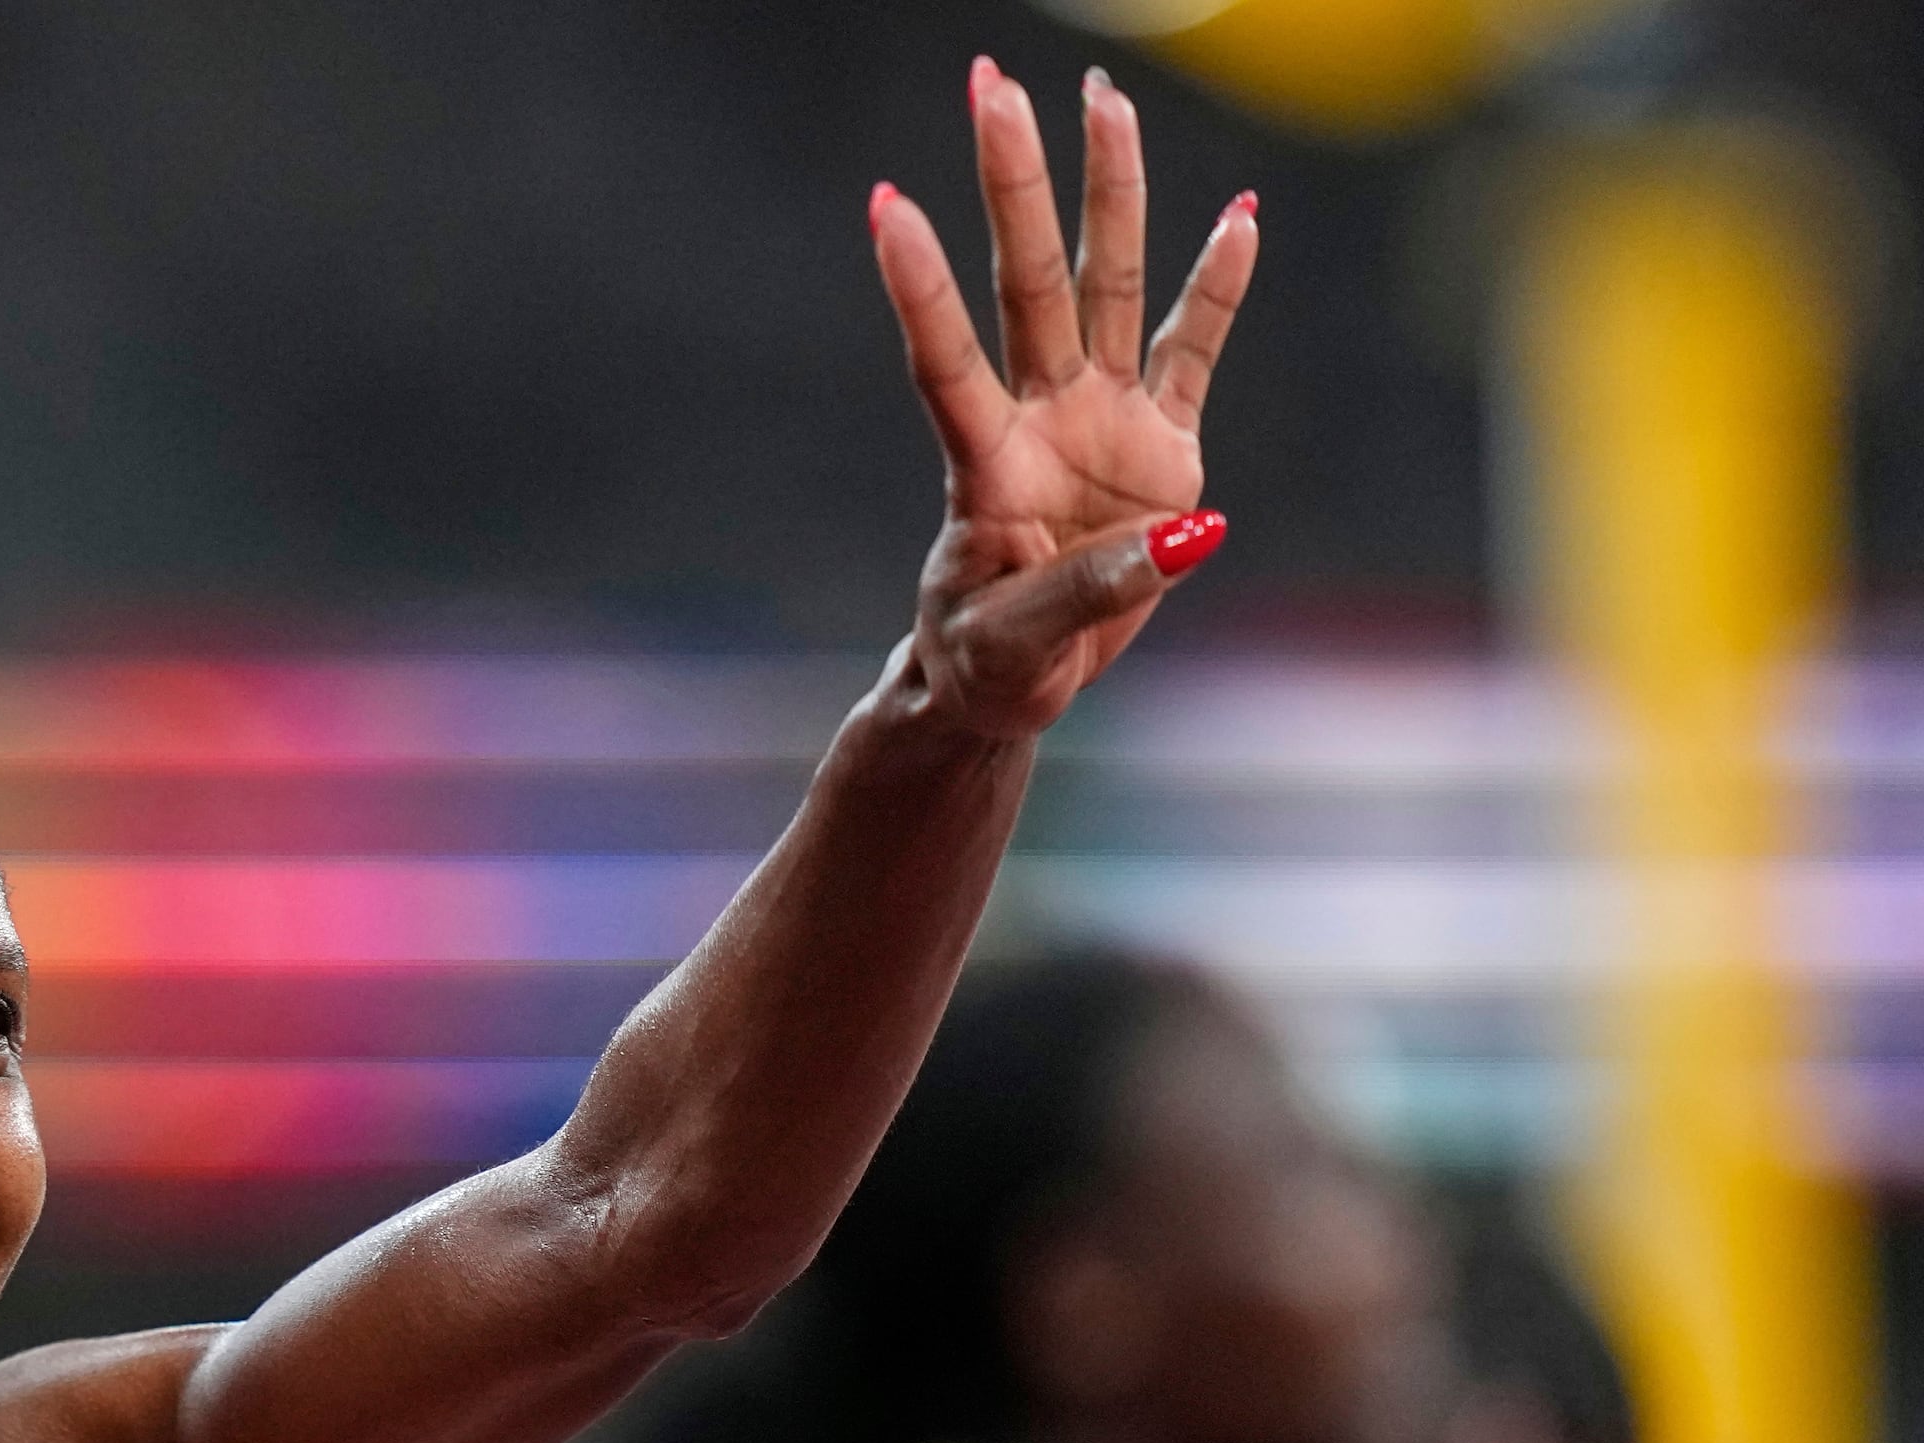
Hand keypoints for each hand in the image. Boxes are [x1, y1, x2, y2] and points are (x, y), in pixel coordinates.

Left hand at [868, 61, 1258, 742]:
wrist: (1017, 679)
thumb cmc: (987, 662)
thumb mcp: (1016, 648)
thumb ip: (1088, 591)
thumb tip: (1186, 536)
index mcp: (982, 469)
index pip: (944, 360)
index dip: (918, 287)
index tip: (883, 203)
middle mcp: (1037, 420)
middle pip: (1026, 282)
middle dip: (1013, 185)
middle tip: (993, 85)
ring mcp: (1098, 421)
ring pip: (1103, 285)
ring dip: (1107, 193)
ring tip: (1103, 100)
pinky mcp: (1159, 446)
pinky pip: (1190, 350)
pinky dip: (1217, 286)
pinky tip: (1239, 215)